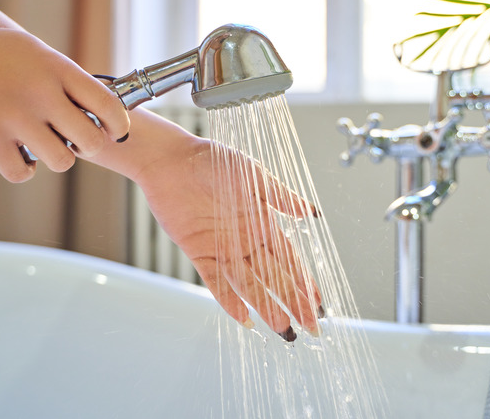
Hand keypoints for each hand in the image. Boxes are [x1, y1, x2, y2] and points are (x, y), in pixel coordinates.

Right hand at [0, 4, 129, 181]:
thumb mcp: (34, 52)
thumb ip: (64, 78)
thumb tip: (96, 105)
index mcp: (57, 69)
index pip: (109, 106)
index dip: (117, 126)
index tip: (111, 132)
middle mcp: (41, 93)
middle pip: (91, 142)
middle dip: (87, 147)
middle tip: (74, 142)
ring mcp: (15, 117)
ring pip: (62, 161)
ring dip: (55, 159)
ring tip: (41, 145)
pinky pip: (23, 173)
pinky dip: (22, 171)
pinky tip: (16, 156)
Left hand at [126, 115, 321, 340]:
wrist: (172, 160)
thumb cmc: (215, 161)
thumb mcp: (254, 175)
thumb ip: (281, 197)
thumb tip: (311, 213)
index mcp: (263, 223)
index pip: (289, 260)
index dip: (304, 282)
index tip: (318, 304)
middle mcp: (246, 241)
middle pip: (274, 278)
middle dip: (292, 303)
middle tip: (309, 328)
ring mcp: (223, 249)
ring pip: (249, 285)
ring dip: (266, 307)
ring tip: (282, 329)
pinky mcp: (199, 252)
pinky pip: (216, 282)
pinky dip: (230, 300)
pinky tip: (245, 318)